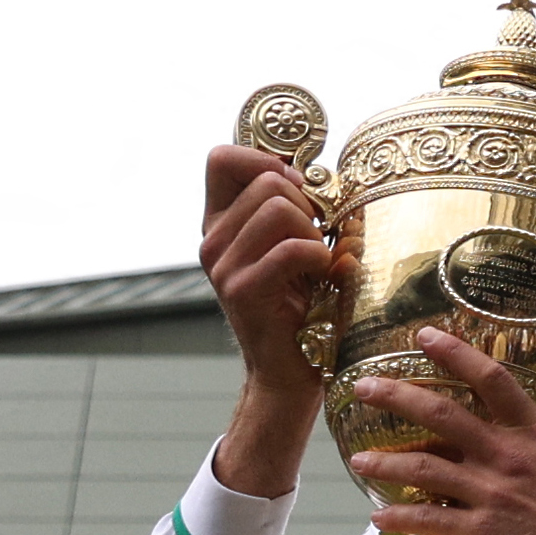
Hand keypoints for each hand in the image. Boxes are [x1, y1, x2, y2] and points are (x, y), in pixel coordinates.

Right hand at [200, 144, 341, 489]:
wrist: (289, 377)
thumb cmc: (302, 311)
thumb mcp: (293, 251)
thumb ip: (290, 210)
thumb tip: (313, 171)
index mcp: (219, 224)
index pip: (222, 158)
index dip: (265, 160)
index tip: (298, 189)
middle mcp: (212, 240)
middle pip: (266, 179)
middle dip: (306, 203)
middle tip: (317, 240)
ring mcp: (223, 265)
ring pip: (279, 207)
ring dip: (314, 232)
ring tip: (318, 263)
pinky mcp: (243, 290)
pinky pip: (291, 248)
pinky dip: (319, 258)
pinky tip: (324, 278)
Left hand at [338, 327, 535, 534]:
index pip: (491, 379)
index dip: (454, 353)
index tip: (425, 336)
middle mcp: (508, 455)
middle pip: (440, 412)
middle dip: (396, 395)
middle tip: (364, 387)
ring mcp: (492, 492)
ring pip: (423, 465)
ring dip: (385, 460)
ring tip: (358, 459)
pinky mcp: (483, 532)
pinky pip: (429, 519)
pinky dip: (400, 517)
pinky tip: (379, 517)